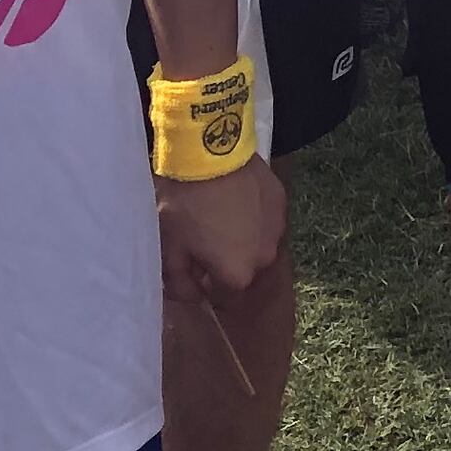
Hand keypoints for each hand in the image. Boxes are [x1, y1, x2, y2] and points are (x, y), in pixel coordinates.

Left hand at [157, 157, 287, 301]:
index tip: (193, 266)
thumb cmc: (185, 206)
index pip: (224, 297)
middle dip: (225, 260)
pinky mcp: (281, 200)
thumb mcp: (170, 248)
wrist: (208, 153)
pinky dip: (252, 213)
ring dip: (241, 237)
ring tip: (219, 213)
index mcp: (237, 274)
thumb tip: (193, 296)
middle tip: (203, 236)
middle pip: (243, 269)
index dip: (206, 284)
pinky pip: (265, 217)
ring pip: (257, 242)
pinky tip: (234, 196)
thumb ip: (180, 282)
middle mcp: (264, 257)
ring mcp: (277, 227)